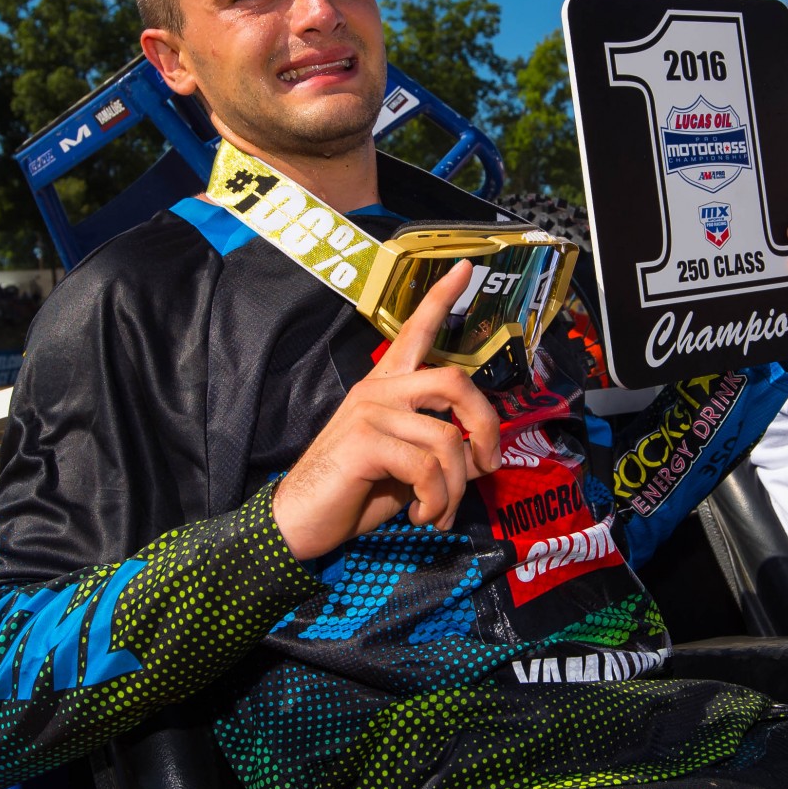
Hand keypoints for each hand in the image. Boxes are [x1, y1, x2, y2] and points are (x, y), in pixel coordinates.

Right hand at [271, 261, 502, 560]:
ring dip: (455, 489)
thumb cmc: (353, 494)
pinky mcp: (365, 441)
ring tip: (439, 513)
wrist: (299, 522)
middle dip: (486, 425)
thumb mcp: (409, 469)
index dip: (443, 298)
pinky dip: (436, 501)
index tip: (467, 266)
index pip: (416, 331)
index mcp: (387, 388)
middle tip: (488, 465)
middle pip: (454, 380)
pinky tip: (423, 517)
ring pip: (447, 440)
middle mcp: (379, 390)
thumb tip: (482, 454)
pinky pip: (427, 468)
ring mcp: (370, 411)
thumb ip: (442, 452)